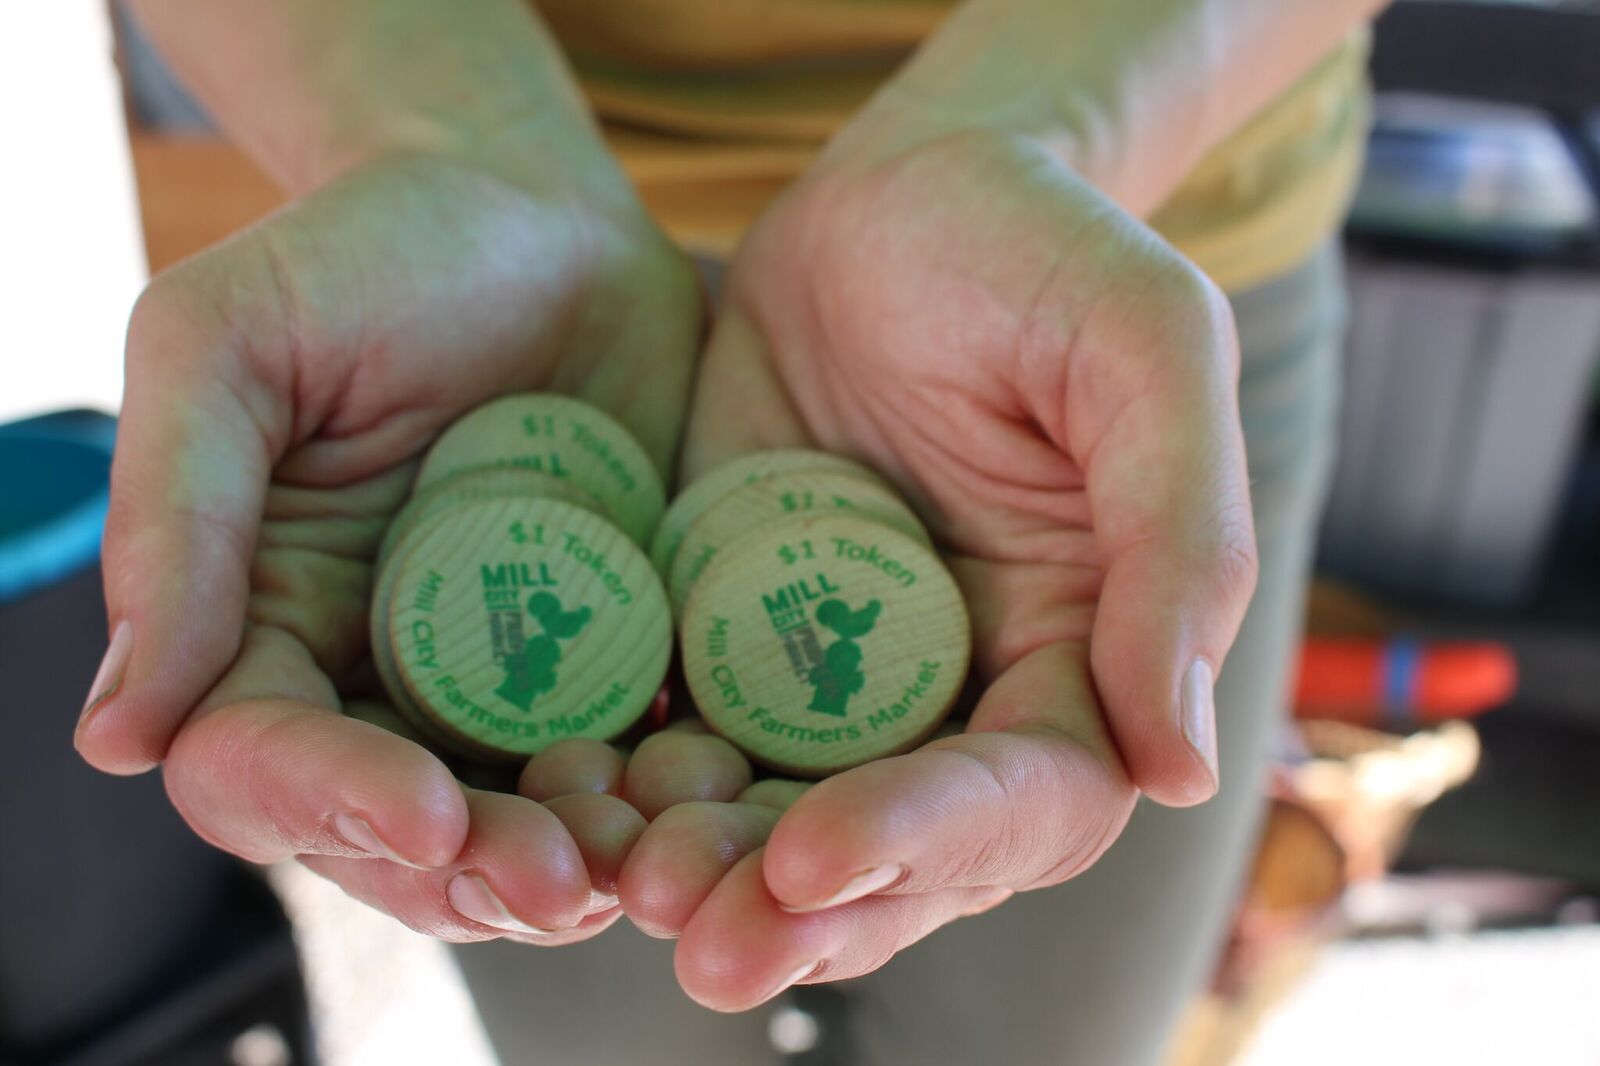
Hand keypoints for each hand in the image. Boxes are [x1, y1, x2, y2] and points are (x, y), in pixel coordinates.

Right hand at [75, 147, 700, 942]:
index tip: (421, 813)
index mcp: (267, 623)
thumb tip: (116, 734)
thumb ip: (176, 525)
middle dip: (474, 872)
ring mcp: (511, 677)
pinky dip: (672, 790)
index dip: (329, 803)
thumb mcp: (228, 347)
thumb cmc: (367, 254)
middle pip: (402, 835)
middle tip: (555, 883)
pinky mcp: (622, 651)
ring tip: (645, 855)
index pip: (261, 762)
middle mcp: (383, 675)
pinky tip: (714, 790)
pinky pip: (642, 750)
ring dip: (580, 860)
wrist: (537, 210)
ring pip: (526, 819)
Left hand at [618, 126, 1257, 1007]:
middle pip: (899, 853)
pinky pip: (690, 732)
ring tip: (617, 878)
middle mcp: (961, 690)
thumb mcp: (1142, 350)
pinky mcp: (736, 634)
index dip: (930, 841)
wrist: (897, 191)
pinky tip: (569, 788)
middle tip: (700, 940)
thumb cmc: (1039, 251)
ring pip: (781, 818)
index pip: (1029, 796)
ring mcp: (840, 673)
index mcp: (1079, 650)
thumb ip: (1176, 544)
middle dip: (803, 908)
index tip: (817, 856)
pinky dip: (634, 779)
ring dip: (706, 869)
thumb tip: (1179, 763)